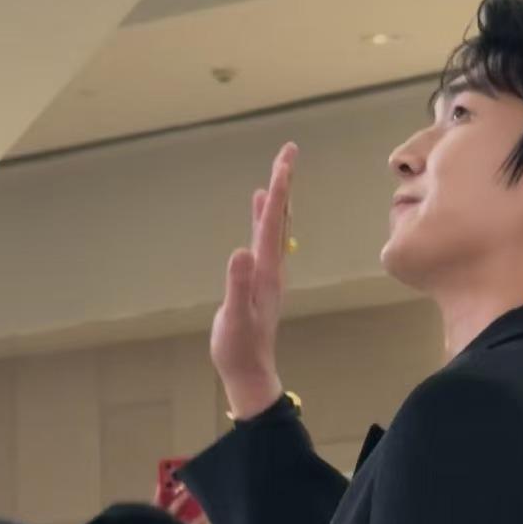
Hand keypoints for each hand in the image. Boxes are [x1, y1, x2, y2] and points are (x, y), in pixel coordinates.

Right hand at [210, 142, 297, 418]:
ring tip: (278, 171)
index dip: (278, 189)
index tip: (284, 161)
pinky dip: (264, 216)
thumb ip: (237, 286)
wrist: (250, 371)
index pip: (274, 221)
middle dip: (283, 183)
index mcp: (267, 269)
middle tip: (288, 152)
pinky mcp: (260, 277)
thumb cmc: (239, 348)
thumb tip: (240, 251)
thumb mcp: (234, 318)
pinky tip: (259, 207)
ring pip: (275, 224)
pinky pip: (265, 236)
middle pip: (280, 216)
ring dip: (277, 196)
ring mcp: (268, 270)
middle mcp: (272, 264)